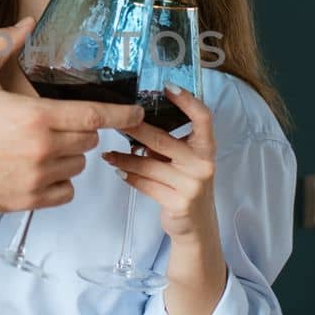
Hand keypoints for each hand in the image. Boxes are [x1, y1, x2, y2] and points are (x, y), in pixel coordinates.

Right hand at [0, 17, 144, 213]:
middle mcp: (42, 150)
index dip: (121, 114)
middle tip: (61, 123)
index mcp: (35, 117)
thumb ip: (5, 44)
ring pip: (78, 166)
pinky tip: (43, 170)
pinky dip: (61, 182)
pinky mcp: (26, 201)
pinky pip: (65, 192)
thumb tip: (28, 22)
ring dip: (71, 155)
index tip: (136, 113)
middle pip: (88, 141)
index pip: (94, 116)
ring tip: (46, 146)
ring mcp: (35, 179)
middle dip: (83, 130)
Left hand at [100, 85, 218, 243]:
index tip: (166, 87)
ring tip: (108, 154)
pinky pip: (145, 184)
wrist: (198, 227)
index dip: (187, 100)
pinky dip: (129, 176)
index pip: (203, 117)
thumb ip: (170, 144)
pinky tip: (119, 170)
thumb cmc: (187, 186)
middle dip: (135, 129)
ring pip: (148, 164)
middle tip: (114, 121)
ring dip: (124, 158)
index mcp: (207, 148)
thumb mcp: (187, 162)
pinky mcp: (178, 203)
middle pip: (163, 140)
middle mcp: (203, 164)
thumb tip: (135, 120)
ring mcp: (192, 185)